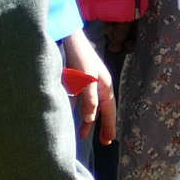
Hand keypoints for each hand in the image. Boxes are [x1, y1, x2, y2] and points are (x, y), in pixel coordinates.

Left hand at [61, 30, 117, 148]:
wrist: (69, 38)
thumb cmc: (80, 58)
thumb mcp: (86, 79)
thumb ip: (89, 99)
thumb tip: (90, 118)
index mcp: (104, 85)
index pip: (109, 110)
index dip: (109, 125)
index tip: (109, 140)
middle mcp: (99, 85)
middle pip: (102, 109)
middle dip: (102, 125)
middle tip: (104, 142)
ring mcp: (89, 82)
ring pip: (90, 105)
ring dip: (88, 119)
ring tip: (84, 134)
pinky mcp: (79, 79)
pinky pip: (80, 99)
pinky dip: (79, 108)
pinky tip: (73, 115)